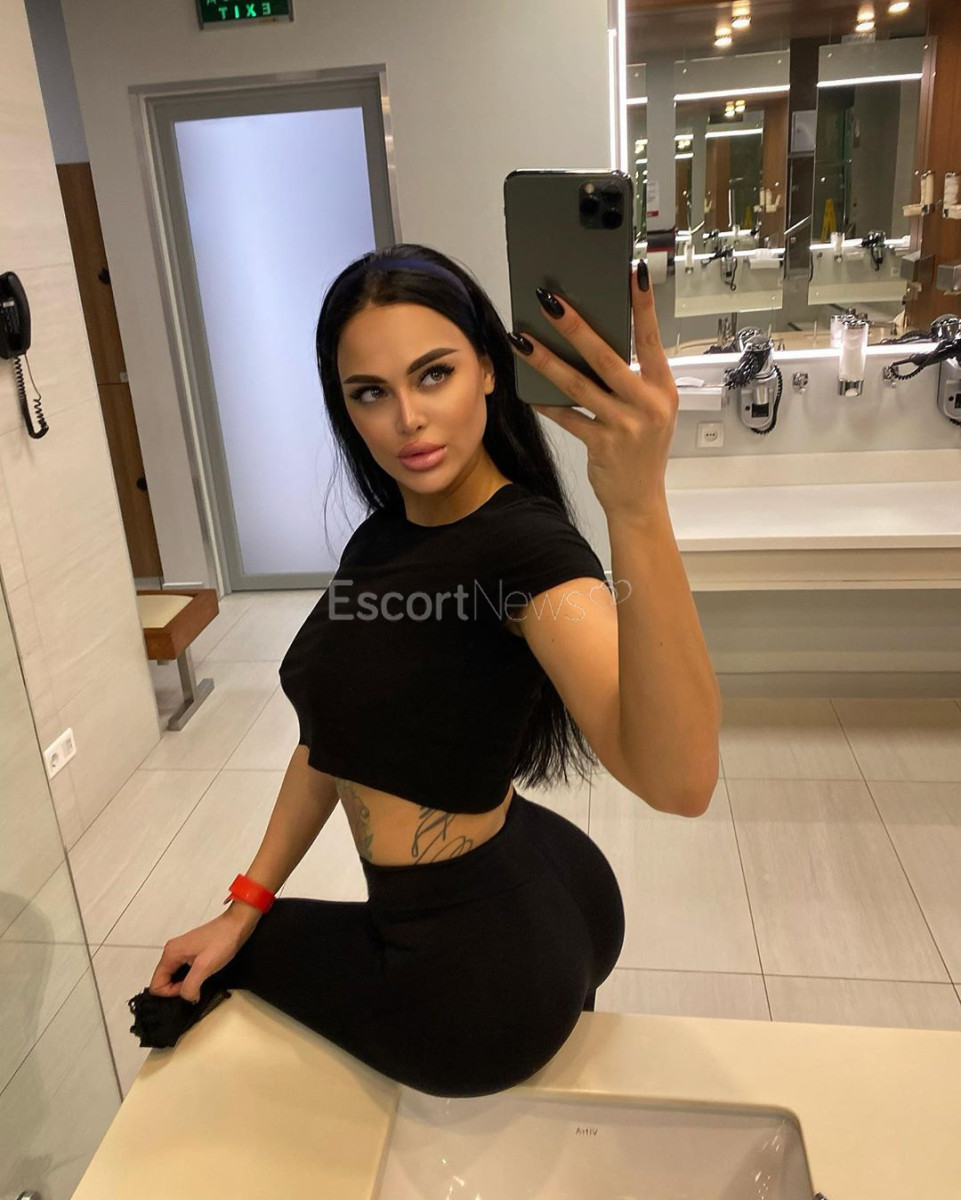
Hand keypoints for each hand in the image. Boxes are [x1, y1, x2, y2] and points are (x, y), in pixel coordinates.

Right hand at [148, 908, 259, 1003]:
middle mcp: (173, 951)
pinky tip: (203, 975)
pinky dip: (192, 978)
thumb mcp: (205, 966)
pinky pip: (184, 972)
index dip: (172, 992)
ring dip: (186, 984)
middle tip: (197, 985)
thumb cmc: (223, 939)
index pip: (156, 985)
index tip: (189, 988)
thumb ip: (191, 986)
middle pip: (164, 981)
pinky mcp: (191, 953)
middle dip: (178, 990)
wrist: (237, 925)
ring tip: (201, 979)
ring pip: (174, 977)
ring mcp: (182, 951)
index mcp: (171, 953)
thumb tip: (187, 998)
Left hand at [509, 263, 677, 521]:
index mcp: (663, 388)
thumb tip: (591, 340)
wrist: (640, 499)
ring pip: (579, 385)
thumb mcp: (651, 410)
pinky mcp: (601, 444)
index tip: (632, 272)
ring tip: (522, 339)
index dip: (643, 306)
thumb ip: (632, 379)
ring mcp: (625, 426)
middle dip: (576, 327)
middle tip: (550, 301)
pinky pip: (567, 417)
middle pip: (606, 357)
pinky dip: (547, 402)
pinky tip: (526, 386)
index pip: (651, 339)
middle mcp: (647, 404)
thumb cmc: (642, 447)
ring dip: (547, 360)